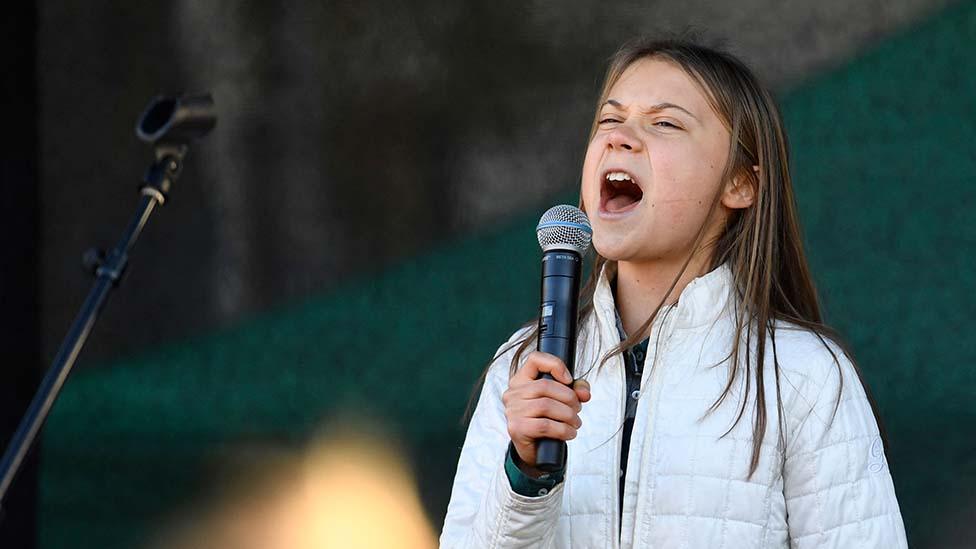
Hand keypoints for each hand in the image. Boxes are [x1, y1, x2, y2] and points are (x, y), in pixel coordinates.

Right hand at [502, 351, 591, 475]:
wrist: (535, 450)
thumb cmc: (547, 419)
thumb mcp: (562, 401)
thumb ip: (576, 390)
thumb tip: (584, 393)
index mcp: (521, 380)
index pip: (535, 359)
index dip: (555, 365)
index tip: (569, 379)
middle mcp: (513, 392)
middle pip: (545, 385)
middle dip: (569, 397)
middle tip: (577, 409)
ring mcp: (513, 410)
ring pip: (546, 405)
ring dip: (568, 415)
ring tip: (575, 423)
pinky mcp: (516, 428)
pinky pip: (545, 425)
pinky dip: (563, 430)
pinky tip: (569, 433)